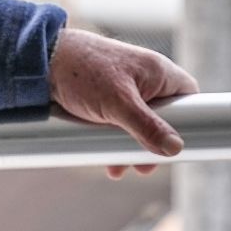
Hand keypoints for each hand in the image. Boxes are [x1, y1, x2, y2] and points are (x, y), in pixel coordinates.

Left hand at [46, 27, 197, 178]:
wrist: (39, 62)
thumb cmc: (82, 70)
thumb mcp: (117, 102)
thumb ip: (146, 126)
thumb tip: (175, 148)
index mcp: (158, 71)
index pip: (191, 97)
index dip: (191, 122)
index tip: (182, 147)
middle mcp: (146, 80)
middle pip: (166, 118)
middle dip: (156, 144)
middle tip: (145, 165)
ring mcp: (126, 90)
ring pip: (142, 125)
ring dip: (135, 149)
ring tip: (122, 167)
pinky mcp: (107, 100)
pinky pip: (122, 125)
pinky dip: (118, 142)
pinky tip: (109, 162)